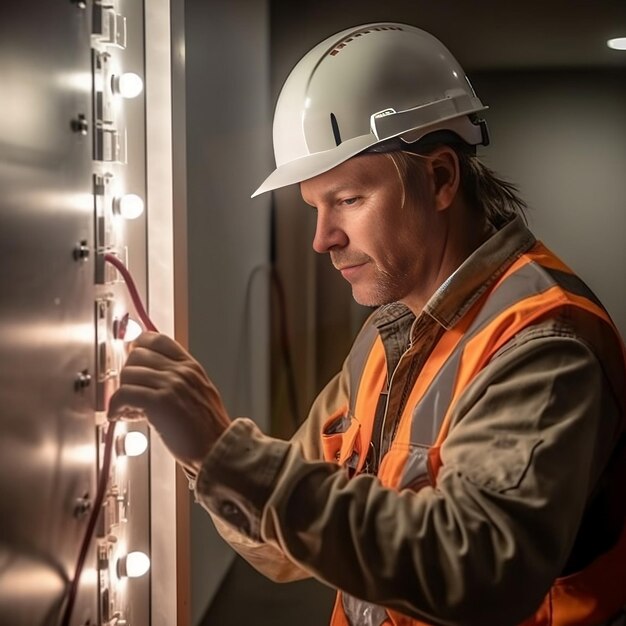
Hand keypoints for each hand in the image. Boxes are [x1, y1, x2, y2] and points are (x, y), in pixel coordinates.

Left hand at [107, 331, 230, 473]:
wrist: (217, 448)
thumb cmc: (208, 429)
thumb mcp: (200, 392)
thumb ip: (179, 380)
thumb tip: (152, 377)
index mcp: (191, 366)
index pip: (157, 339)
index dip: (138, 347)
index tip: (131, 358)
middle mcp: (181, 371)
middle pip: (137, 355)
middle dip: (127, 373)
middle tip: (128, 389)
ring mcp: (171, 385)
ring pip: (128, 373)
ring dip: (121, 390)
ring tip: (125, 406)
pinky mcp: (159, 402)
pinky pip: (124, 393)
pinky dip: (115, 405)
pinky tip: (118, 415)